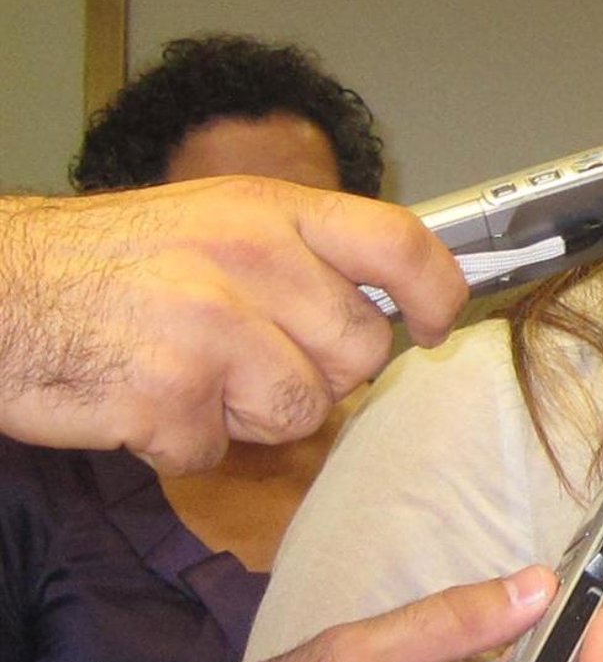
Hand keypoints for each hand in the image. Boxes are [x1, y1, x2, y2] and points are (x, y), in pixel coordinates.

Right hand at [0, 178, 465, 469]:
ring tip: (187, 373)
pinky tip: (140, 400)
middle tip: (247, 356)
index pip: (398, 242)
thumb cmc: (106, 263)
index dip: (437, 291)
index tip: (436, 324)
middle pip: (361, 351)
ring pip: (302, 411)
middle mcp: (249, 260)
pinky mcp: (167, 396)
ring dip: (249, 414)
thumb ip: (303, 255)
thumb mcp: (214, 221)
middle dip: (319, 372)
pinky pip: (218, 450)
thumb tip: (395, 304)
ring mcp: (210, 328)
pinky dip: (182, 444)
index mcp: (267, 211)